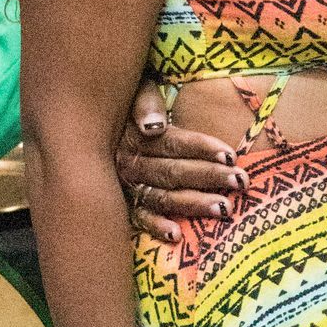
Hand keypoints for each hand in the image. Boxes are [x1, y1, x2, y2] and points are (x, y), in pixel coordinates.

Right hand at [117, 86, 244, 240]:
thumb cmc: (121, 105)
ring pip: (163, 197)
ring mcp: (125, 187)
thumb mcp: (131, 91)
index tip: (231, 155)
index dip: (202, 148)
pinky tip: (177, 235)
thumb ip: (144, 102)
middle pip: (173, 172)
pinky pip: (139, 219)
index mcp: (136, 136)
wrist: (85, 125)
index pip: (173, 143)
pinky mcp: (121, 206)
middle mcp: (130, 163)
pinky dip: (156, 227)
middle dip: (209, 176)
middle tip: (241, 181)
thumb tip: (154, 126)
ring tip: (224, 209)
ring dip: (194, 204)